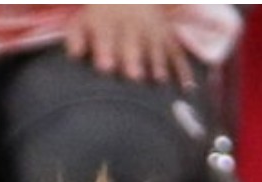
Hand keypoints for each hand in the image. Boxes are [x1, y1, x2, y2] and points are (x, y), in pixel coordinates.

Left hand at [62, 6, 194, 86]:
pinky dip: (183, 69)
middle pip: (134, 43)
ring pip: (157, 47)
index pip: (106, 37)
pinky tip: (188, 86)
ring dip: (159, 62)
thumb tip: (74, 55)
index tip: (105, 67)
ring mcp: (153, 31)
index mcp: (108, 24)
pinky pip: (178, 52)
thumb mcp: (81, 21)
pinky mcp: (169, 37)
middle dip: (134, 59)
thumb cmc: (99, 15)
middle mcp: (133, 26)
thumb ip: (76, 38)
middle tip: (134, 76)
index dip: (106, 51)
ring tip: (158, 79)